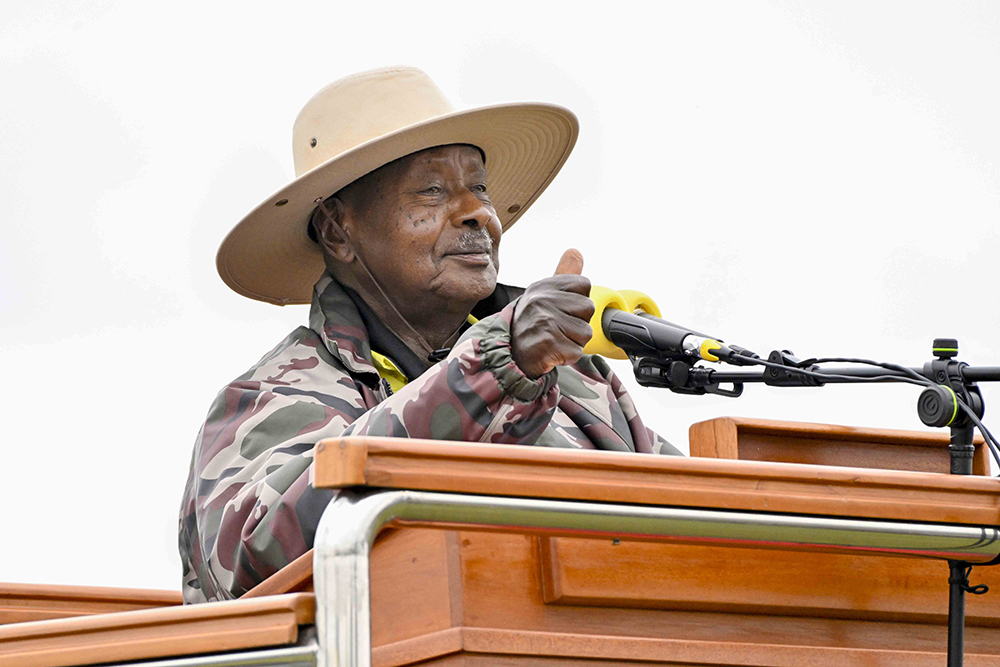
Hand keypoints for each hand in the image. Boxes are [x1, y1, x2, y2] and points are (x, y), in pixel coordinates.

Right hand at [510, 249, 595, 378]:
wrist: (509, 355)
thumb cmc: (533, 324)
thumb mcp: (544, 294)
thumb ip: (564, 274)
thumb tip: (575, 251)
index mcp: (544, 286)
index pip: (584, 284)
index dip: (577, 302)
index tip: (560, 310)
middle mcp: (542, 300)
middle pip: (588, 308)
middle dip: (577, 323)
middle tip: (556, 328)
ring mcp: (544, 320)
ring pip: (585, 332)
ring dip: (573, 341)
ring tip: (554, 340)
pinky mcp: (548, 343)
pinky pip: (576, 351)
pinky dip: (566, 357)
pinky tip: (551, 353)